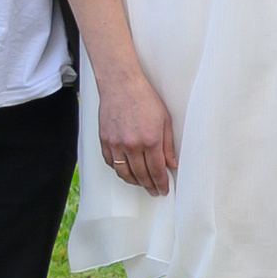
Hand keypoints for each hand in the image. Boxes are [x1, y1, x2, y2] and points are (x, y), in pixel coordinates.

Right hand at [98, 69, 176, 196]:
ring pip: (124, 173)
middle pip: (141, 175)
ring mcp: (115, 144)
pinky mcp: (104, 141)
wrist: (121, 86)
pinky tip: (126, 172)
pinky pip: (111, 163)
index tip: (163, 189)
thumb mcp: (165, 121)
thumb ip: (168, 145)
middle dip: (149, 186)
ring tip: (142, 184)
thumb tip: (172, 164)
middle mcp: (132, 145)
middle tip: (155, 191)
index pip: (157, 170)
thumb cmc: (145, 99)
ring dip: (134, 182)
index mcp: (150, 140)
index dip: (161, 183)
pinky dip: (119, 170)